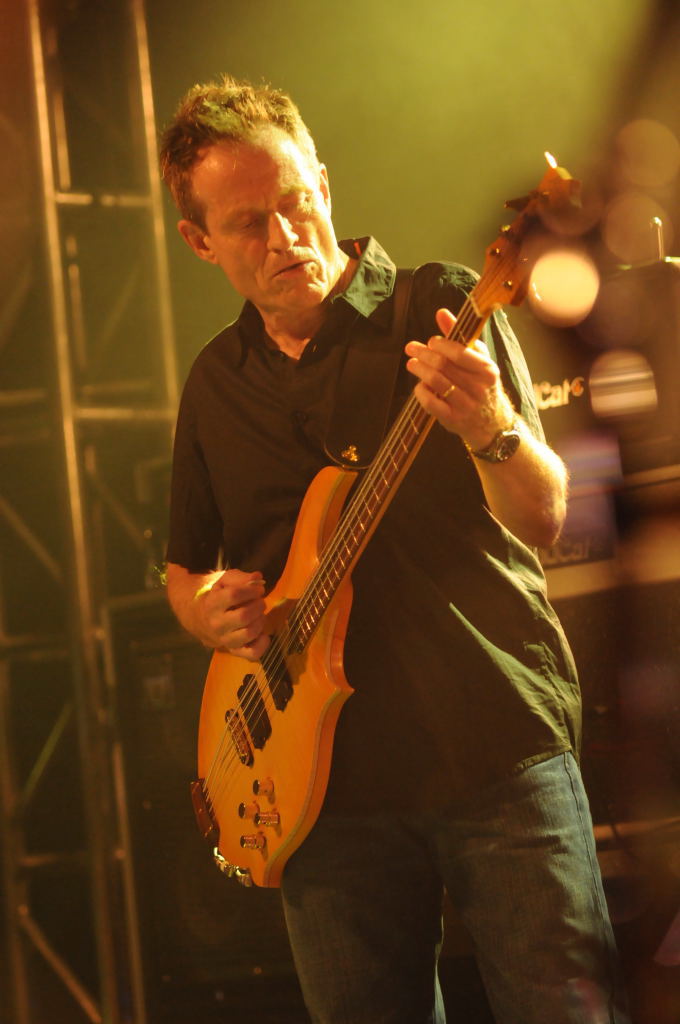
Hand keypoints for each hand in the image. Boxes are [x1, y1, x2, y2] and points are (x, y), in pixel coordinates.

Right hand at [195, 569, 268, 659]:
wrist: (201, 619)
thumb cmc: (218, 596)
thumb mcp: (225, 582)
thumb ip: (240, 578)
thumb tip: (257, 578)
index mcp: (213, 604)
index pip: (234, 595)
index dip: (251, 590)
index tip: (258, 589)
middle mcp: (217, 624)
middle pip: (244, 616)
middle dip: (258, 606)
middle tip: (259, 602)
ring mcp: (225, 639)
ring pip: (249, 633)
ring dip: (260, 621)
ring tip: (258, 615)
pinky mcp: (234, 651)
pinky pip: (252, 653)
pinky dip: (262, 644)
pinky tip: (263, 634)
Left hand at [405, 307, 514, 450]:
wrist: (491, 423)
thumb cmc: (482, 385)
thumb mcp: (478, 360)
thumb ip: (460, 336)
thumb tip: (441, 313)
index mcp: (487, 370)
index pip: (459, 353)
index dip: (440, 344)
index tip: (430, 341)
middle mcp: (478, 387)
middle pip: (443, 365)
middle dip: (423, 354)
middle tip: (411, 348)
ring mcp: (465, 405)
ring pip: (436, 382)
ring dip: (419, 370)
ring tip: (412, 364)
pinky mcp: (453, 419)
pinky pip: (431, 403)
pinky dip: (421, 392)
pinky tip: (419, 385)